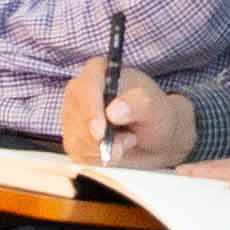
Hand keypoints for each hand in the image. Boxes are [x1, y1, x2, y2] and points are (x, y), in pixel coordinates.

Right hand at [63, 66, 198, 167]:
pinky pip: (78, 154)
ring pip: (77, 139)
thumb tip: (114, 111)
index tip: (101, 132)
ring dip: (104, 149)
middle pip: (76, 116)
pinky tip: (114, 149)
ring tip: (126, 140)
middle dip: (101, 137)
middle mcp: (81, 91)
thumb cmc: (156, 115)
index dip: (91, 109)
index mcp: (99, 72)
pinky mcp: (73, 138)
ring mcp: (73, 115)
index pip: (86, 85)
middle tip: (129, 139)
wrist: (155, 138)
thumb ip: (139, 104)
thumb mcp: (156, 108)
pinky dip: (99, 158)